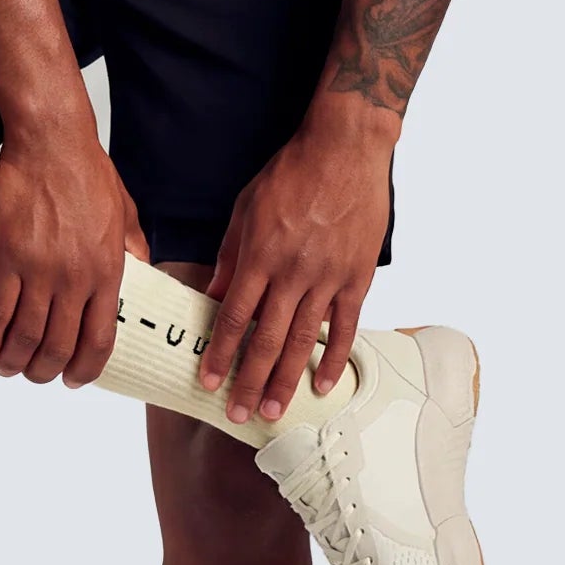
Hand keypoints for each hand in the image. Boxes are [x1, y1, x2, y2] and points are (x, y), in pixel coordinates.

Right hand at [0, 114, 147, 387]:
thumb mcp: (125, 210)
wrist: (51, 140)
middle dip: (45, 372)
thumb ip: (134, 245)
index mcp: (107, 271)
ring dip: (13, 362)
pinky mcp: (6, 257)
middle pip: (58, 347)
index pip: (100, 340)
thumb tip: (145, 269)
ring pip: (24, 337)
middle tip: (34, 376)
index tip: (74, 380)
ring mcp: (39, 270)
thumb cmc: (88, 170)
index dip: (85, 368)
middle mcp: (75, 279)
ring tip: (5, 368)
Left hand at [197, 117, 391, 424]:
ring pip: (303, 341)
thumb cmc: (290, 174)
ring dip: (287, 381)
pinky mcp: (357, 277)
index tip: (208, 382)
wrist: (344, 149)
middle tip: (238, 415)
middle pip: (266, 339)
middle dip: (249, 381)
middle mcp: (291, 272)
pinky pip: (345, 327)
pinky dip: (333, 359)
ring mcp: (327, 277)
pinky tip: (323, 385)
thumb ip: (231, 254)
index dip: (219, 353)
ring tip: (274, 412)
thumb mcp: (246, 207)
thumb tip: (216, 297)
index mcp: (259, 255)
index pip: (234, 317)